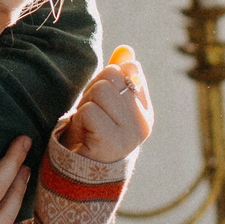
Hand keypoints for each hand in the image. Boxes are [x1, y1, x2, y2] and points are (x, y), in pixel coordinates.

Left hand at [60, 45, 152, 163]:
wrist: (79, 174)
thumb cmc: (92, 133)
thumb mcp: (104, 101)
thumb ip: (117, 75)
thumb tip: (126, 49)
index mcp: (145, 110)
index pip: (132, 69)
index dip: (107, 79)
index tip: (101, 102)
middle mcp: (144, 122)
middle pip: (112, 76)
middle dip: (92, 91)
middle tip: (89, 116)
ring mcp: (131, 134)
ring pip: (100, 91)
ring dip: (84, 105)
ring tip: (86, 125)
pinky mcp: (113, 143)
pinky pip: (90, 111)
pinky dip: (80, 119)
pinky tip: (84, 135)